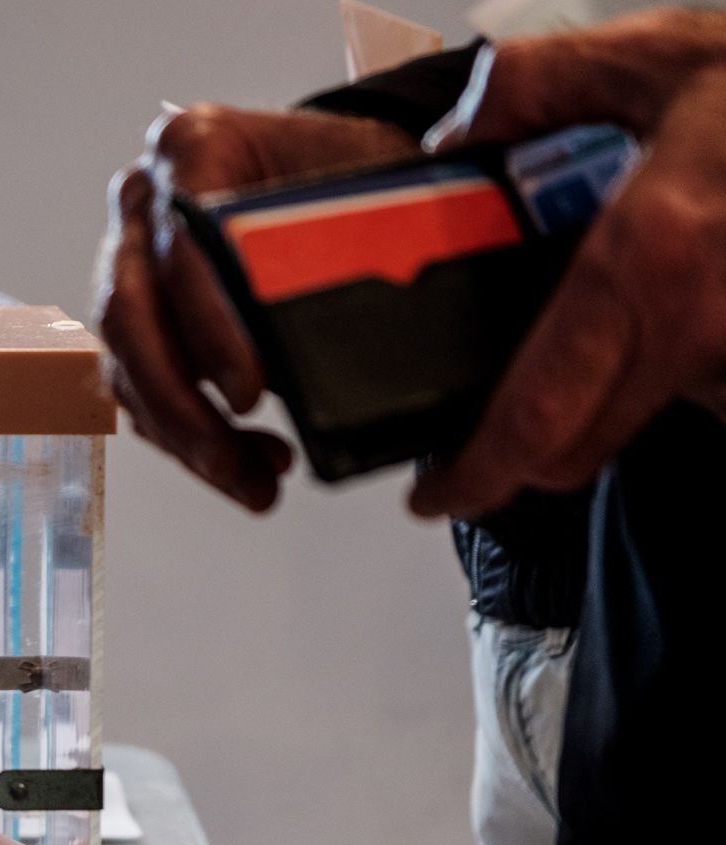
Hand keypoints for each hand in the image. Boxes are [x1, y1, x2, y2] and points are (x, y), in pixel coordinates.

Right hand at [93, 104, 420, 509]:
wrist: (337, 169)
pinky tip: (248, 465)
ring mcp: (128, 260)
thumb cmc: (352, 171)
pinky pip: (139, 390)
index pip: (177, 242)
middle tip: (238, 460)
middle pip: (127, 314)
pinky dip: (187, 438)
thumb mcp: (365, 180)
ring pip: (124, 363)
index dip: (206, 323)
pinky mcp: (136, 319)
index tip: (250, 390)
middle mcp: (143, 200)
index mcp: (194, 144)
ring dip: (183, 436)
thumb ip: (347, 235)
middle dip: (181, 404)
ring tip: (255, 483)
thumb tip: (359, 323)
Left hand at [410, 11, 725, 517]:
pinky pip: (699, 390)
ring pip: (639, 422)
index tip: (434, 494)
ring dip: (593, 410)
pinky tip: (650, 325)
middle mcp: (698, 319)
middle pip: (578, 450)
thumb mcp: (656, 60)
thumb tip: (456, 127)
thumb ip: (539, 85)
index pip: (536, 414)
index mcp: (644, 256)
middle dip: (516, 462)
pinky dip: (660, 374)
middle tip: (475, 449)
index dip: (475, 475)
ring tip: (566, 362)